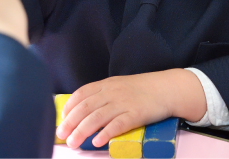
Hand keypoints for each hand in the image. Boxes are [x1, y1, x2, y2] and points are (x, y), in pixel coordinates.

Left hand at [56, 69, 206, 148]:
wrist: (167, 88)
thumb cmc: (143, 89)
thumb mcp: (120, 85)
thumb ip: (104, 94)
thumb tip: (86, 110)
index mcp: (107, 84)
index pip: (82, 94)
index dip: (69, 107)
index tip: (62, 118)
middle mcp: (112, 92)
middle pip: (86, 107)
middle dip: (70, 122)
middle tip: (61, 135)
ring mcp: (124, 103)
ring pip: (97, 117)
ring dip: (82, 131)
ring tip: (74, 143)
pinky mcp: (136, 114)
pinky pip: (117, 124)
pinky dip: (105, 133)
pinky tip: (97, 142)